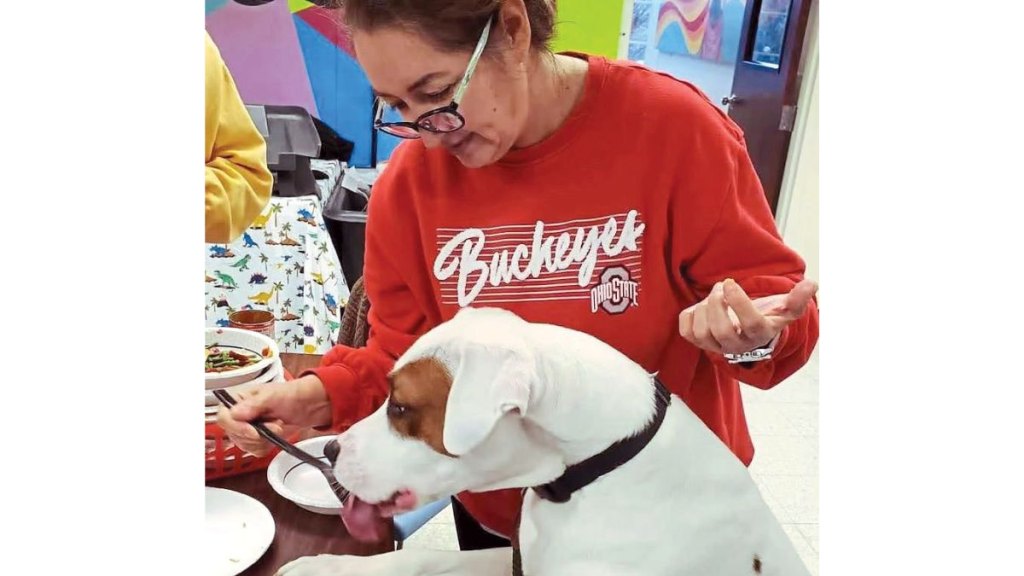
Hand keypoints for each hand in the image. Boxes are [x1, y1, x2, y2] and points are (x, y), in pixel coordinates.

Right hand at [216, 375, 331, 456]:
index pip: (224, 418)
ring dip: (264, 440)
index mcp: (238, 399)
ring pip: (244, 445)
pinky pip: (255, 451)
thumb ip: (255, 404)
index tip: (254, 430)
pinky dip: (267, 446)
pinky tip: (275, 436)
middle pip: (234, 434)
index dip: (238, 427)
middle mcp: (239, 414)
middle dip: (257, 434)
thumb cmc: (293, 394)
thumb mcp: (274, 395)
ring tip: (277, 426)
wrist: (311, 405)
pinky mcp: (257, 440)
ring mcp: (247, 428)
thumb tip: (235, 412)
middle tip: (275, 424)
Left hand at [678, 278, 817, 355]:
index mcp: (759, 334)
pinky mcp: (699, 342)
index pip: (750, 323)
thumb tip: (812, 285)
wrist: (748, 333)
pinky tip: (700, 306)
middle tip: (720, 286)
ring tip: (713, 294)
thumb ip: (798, 299)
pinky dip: (689, 315)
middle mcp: (737, 345)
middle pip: (721, 330)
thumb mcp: (785, 309)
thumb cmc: (766, 316)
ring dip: (703, 307)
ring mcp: (716, 346)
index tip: (731, 283)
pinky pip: (686, 332)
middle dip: (716, 303)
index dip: (738, 302)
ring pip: (702, 332)